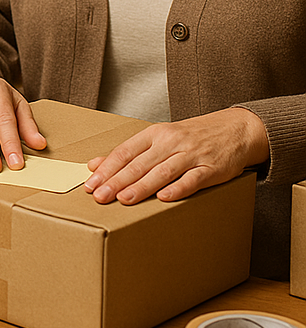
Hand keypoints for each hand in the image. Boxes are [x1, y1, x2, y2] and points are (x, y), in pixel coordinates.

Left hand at [83, 107, 269, 204]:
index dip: (107, 169)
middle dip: (117, 181)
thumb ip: (129, 152)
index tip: (91, 184)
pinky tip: (164, 197)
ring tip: (123, 199)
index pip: (124, 152)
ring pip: (161, 172)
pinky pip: (193, 179)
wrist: (235, 129)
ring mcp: (191, 154)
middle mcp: (170, 142)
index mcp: (154, 134)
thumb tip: (96, 164)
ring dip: (141, 186)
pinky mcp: (211, 168)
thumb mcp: (159, 139)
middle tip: (100, 196)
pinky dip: (178, 188)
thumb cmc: (192, 137)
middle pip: (139, 164)